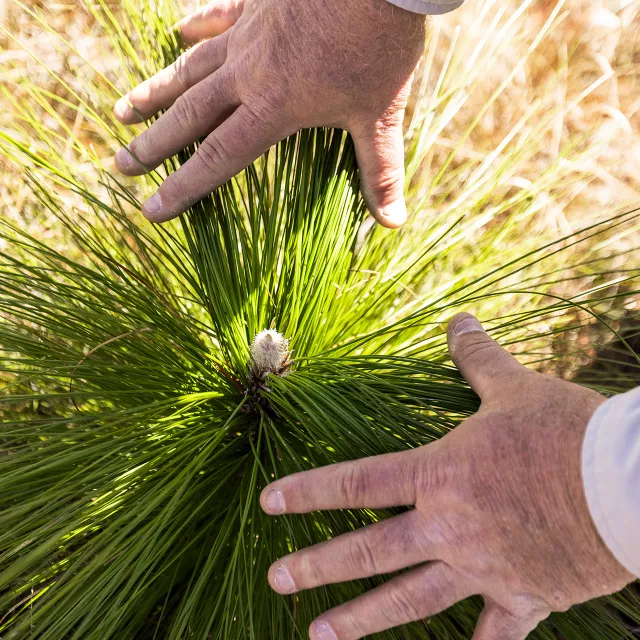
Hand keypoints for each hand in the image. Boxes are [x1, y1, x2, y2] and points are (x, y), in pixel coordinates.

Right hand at [113, 0, 425, 225]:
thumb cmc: (379, 47)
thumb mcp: (381, 115)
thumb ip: (380, 171)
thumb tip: (392, 223)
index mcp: (273, 107)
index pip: (218, 158)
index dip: (183, 188)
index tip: (151, 210)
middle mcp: (248, 73)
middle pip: (189, 116)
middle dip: (152, 145)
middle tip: (120, 165)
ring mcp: (247, 34)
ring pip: (189, 68)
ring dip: (155, 91)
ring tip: (123, 109)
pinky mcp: (256, 2)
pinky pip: (216, 14)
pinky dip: (196, 25)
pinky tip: (179, 33)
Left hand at [260, 313, 634, 639]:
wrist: (628, 485)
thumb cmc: (567, 432)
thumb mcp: (515, 386)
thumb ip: (477, 357)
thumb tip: (458, 319)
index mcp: (440, 474)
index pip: (357, 482)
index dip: (308, 492)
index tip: (269, 503)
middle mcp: (449, 526)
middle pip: (368, 551)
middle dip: (317, 565)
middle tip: (275, 579)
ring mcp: (482, 568)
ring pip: (409, 600)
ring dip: (362, 621)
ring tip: (319, 637)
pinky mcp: (523, 597)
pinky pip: (493, 637)